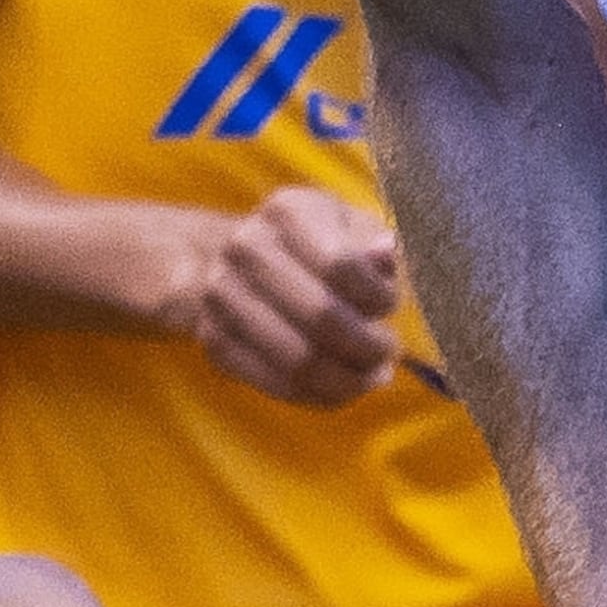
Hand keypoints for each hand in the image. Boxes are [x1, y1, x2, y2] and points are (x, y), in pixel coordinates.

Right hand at [172, 185, 403, 406]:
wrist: (242, 261)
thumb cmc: (317, 245)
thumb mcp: (352, 229)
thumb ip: (376, 245)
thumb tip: (387, 254)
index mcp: (287, 210)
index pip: (342, 265)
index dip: (378, 297)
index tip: (391, 307)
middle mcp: (245, 247)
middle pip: (320, 316)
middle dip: (367, 347)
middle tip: (387, 353)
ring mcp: (221, 295)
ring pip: (298, 360)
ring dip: (347, 379)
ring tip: (370, 376)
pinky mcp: (214, 340)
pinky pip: (274, 384)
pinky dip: (317, 395)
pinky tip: (341, 387)